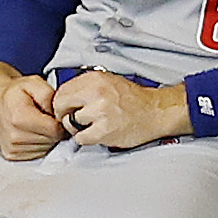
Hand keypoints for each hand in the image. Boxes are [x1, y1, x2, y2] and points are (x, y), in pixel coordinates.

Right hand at [0, 65, 64, 160]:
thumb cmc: (14, 92)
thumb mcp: (34, 83)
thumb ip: (49, 96)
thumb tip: (58, 115)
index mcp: (19, 118)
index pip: (55, 130)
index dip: (60, 121)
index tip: (53, 113)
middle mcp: (14, 136)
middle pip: (52, 140)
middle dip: (54, 128)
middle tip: (44, 116)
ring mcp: (12, 148)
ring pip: (47, 148)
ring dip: (47, 136)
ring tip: (36, 123)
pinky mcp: (12, 155)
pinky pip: (38, 153)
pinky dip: (39, 143)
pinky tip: (31, 131)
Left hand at [51, 70, 188, 149]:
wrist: (156, 112)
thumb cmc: (134, 100)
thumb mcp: (108, 82)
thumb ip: (86, 87)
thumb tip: (65, 97)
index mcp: (95, 79)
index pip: (61, 90)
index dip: (62, 102)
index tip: (68, 108)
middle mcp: (96, 92)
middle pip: (60, 106)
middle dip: (65, 115)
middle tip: (75, 119)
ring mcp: (100, 111)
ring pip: (70, 123)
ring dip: (77, 128)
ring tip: (91, 126)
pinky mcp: (105, 130)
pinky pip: (81, 138)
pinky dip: (87, 139)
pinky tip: (98, 134)